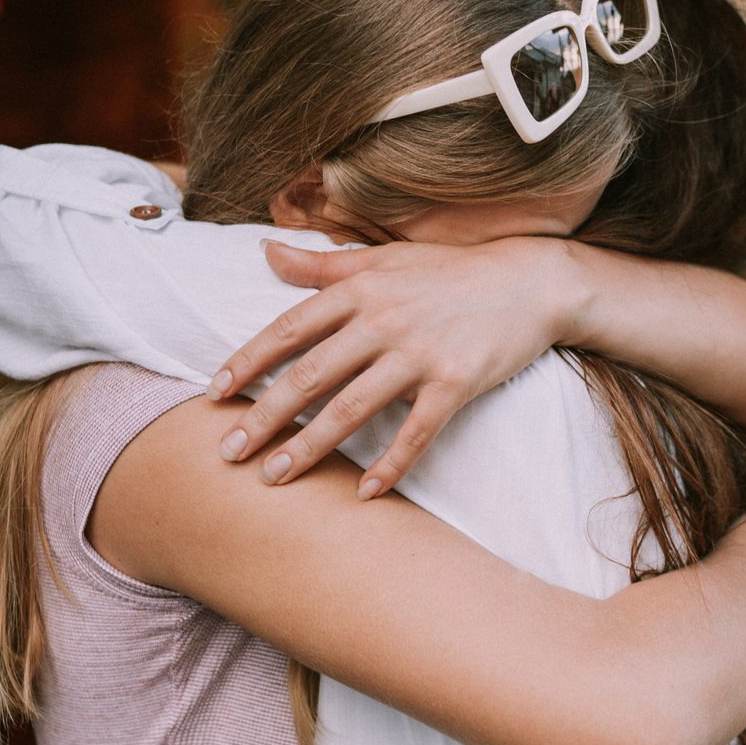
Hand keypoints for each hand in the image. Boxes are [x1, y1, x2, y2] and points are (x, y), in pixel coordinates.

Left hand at [211, 236, 578, 497]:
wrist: (531, 282)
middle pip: (310, 376)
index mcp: (360, 290)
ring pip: (352, 408)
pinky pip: (416, 432)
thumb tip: (265, 251)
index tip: (215, 395)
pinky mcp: (455, 383)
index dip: (248, 363)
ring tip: (276, 478)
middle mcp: (383, 321)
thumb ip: (322, 263)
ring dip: (310, 446)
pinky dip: (391, 464)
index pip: (289, 330)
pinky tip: (365, 493)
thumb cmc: (451, 271)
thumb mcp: (384, 259)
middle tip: (228, 454)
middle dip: (264, 418)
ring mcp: (420, 354)